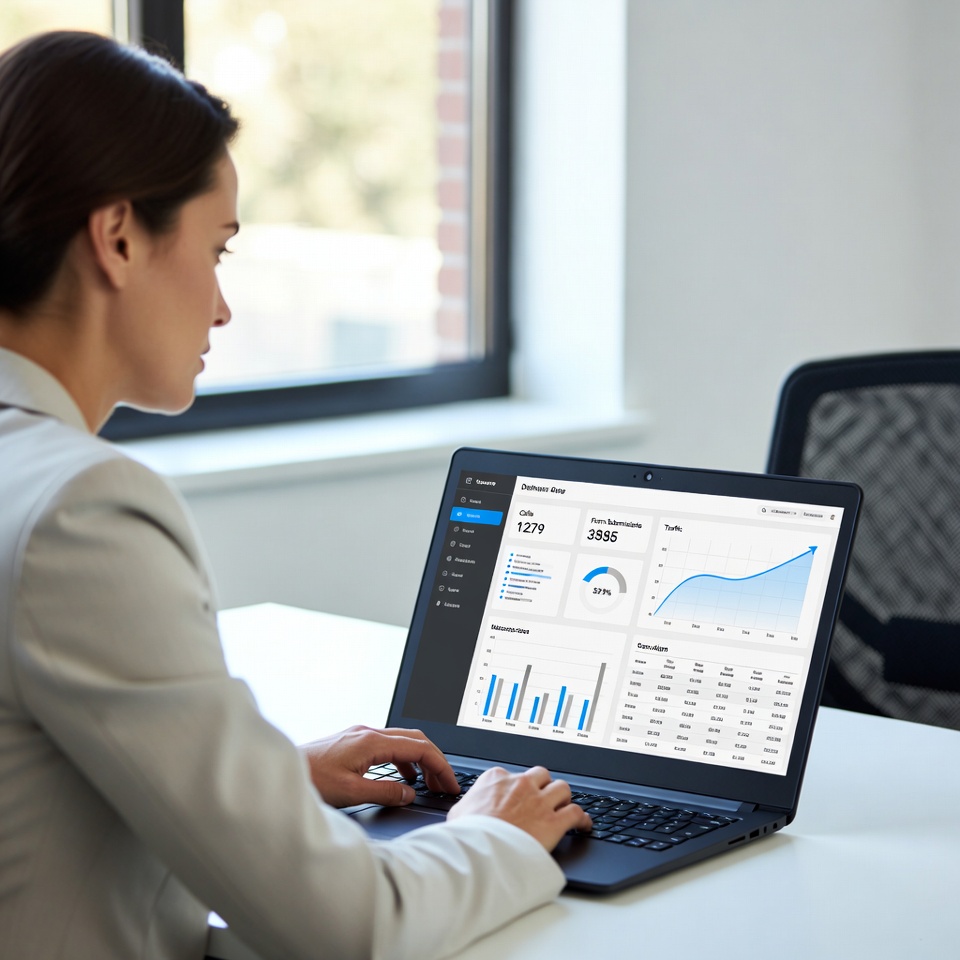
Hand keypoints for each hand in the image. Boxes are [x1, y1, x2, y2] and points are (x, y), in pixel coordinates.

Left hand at [299, 725, 460, 807]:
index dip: (440, 766)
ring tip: (428, 784)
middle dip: (435, 761)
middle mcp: (367, 733)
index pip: (419, 747)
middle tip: (446, 785)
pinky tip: (402, 779)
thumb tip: (409, 793)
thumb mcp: (351, 793)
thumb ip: (385, 792)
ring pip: (402, 742)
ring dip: (419, 761)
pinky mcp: (352, 743)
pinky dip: (402, 761)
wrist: (280, 773)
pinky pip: (387, 747)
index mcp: (371, 741)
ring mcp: (359, 736)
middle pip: (414, 740)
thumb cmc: (309, 781)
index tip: (450, 784)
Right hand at [447, 766, 591, 850]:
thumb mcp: (459, 813)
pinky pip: (576, 813)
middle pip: (542, 776)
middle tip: (545, 799)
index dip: (519, 788)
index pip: (514, 774)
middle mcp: (521, 784)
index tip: (520, 797)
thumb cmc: (468, 834)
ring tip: (564, 807)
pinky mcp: (554, 821)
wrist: (481, 851)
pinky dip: (583, 819)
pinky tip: (584, 825)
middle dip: (544, 786)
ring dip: (564, 798)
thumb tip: (464, 810)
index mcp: (498, 778)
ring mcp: (539, 801)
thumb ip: (467, 805)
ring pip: (562, 788)